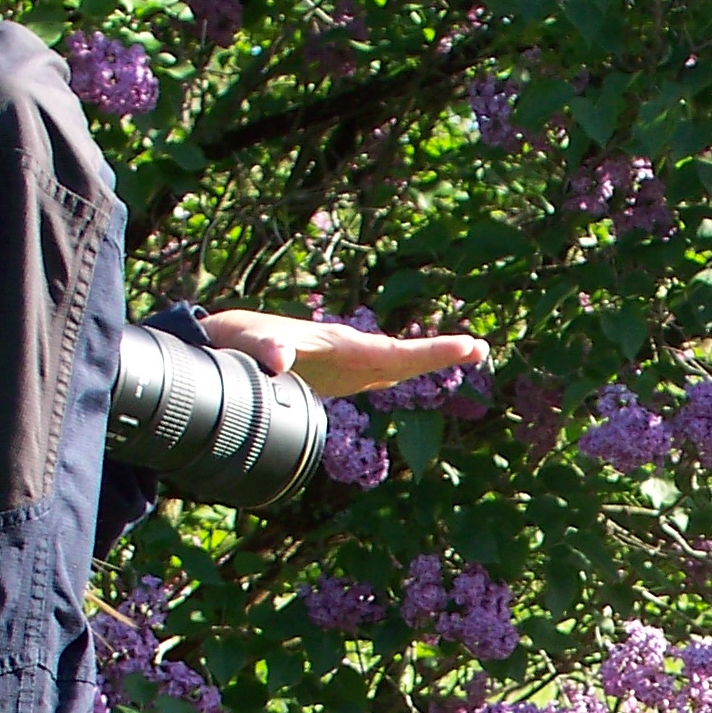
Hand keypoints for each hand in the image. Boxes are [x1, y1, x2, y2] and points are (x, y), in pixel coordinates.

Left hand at [188, 309, 490, 402]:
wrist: (230, 340)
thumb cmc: (241, 341)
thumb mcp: (251, 345)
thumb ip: (267, 350)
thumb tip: (280, 359)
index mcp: (340, 346)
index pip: (393, 351)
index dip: (430, 352)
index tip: (463, 346)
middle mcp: (351, 349)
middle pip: (405, 354)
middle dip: (442, 351)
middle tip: (481, 347)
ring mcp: (349, 361)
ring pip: (398, 360)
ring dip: (432, 358)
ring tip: (471, 351)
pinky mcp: (342, 372)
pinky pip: (383, 369)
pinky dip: (409, 368)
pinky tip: (422, 371)